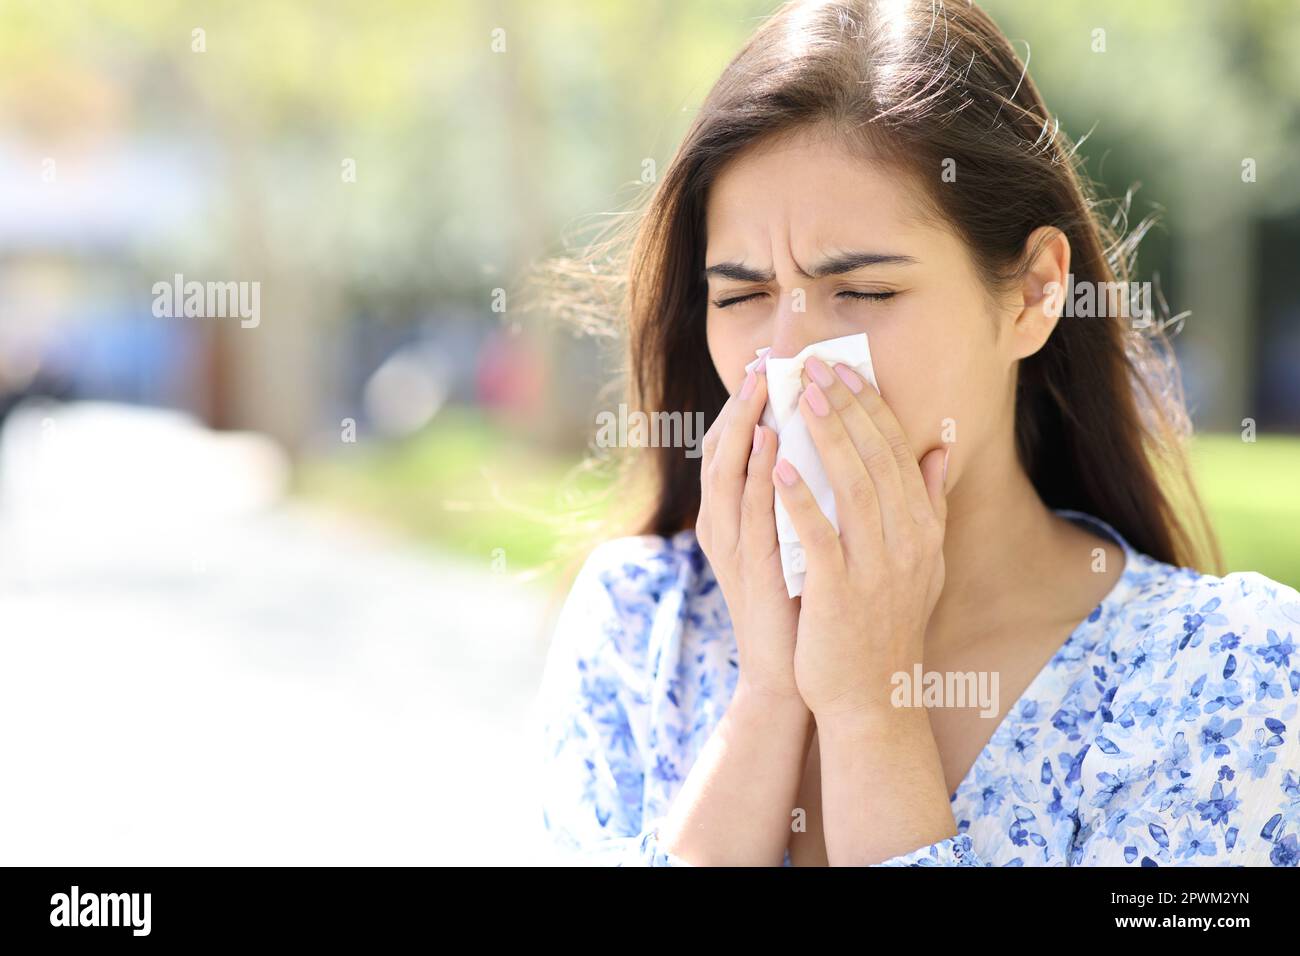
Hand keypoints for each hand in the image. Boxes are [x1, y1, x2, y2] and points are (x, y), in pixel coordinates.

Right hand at [696, 356, 802, 702]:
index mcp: (739, 516)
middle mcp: (725, 525)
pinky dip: (755, 472)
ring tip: (761, 380)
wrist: (796, 675)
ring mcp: (732, 546)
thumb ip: (813, 498)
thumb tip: (838, 450)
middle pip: (724, 447)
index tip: (775, 361)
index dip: (752, 402)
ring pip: (728, 471)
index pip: (739, 445)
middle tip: (763, 356)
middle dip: (743, 400)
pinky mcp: (748, 567)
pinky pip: (748, 511)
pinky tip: (768, 439)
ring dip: (742, 423)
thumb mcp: (808, 542)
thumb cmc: (806, 606)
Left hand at [773, 356, 948, 720]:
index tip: (845, 371)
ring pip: (852, 486)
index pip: (898, 453)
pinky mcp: (840, 592)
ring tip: (796, 395)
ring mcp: (875, 566)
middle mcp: (906, 541)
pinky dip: (800, 499)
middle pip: (875, 458)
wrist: (872, 697)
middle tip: (813, 365)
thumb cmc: (887, 625)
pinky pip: (819, 536)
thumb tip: (939, 449)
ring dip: (824, 436)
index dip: (871, 408)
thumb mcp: (922, 563)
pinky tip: (779, 465)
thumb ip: (929, 504)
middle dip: (843, 406)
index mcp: (921, 529)